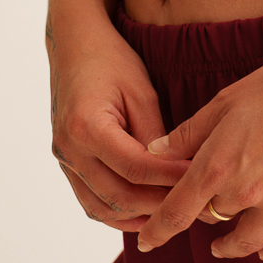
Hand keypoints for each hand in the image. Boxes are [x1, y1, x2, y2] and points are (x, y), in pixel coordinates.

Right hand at [47, 15, 188, 230]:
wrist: (75, 46)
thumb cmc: (111, 61)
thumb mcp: (141, 91)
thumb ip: (155, 134)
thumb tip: (174, 171)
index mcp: (87, 126)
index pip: (135, 168)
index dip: (169, 177)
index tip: (198, 178)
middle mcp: (69, 149)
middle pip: (119, 195)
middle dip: (157, 203)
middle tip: (191, 201)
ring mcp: (64, 160)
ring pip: (101, 207)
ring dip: (137, 216)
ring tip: (171, 213)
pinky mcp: (67, 164)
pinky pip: (90, 201)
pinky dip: (116, 212)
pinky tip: (143, 213)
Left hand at [137, 48, 262, 260]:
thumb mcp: (224, 102)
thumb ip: (188, 133)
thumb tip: (154, 152)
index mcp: (217, 164)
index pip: (176, 212)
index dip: (157, 231)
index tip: (145, 242)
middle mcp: (245, 190)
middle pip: (211, 220)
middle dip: (201, 216)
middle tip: (199, 207)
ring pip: (247, 242)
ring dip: (231, 247)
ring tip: (223, 246)